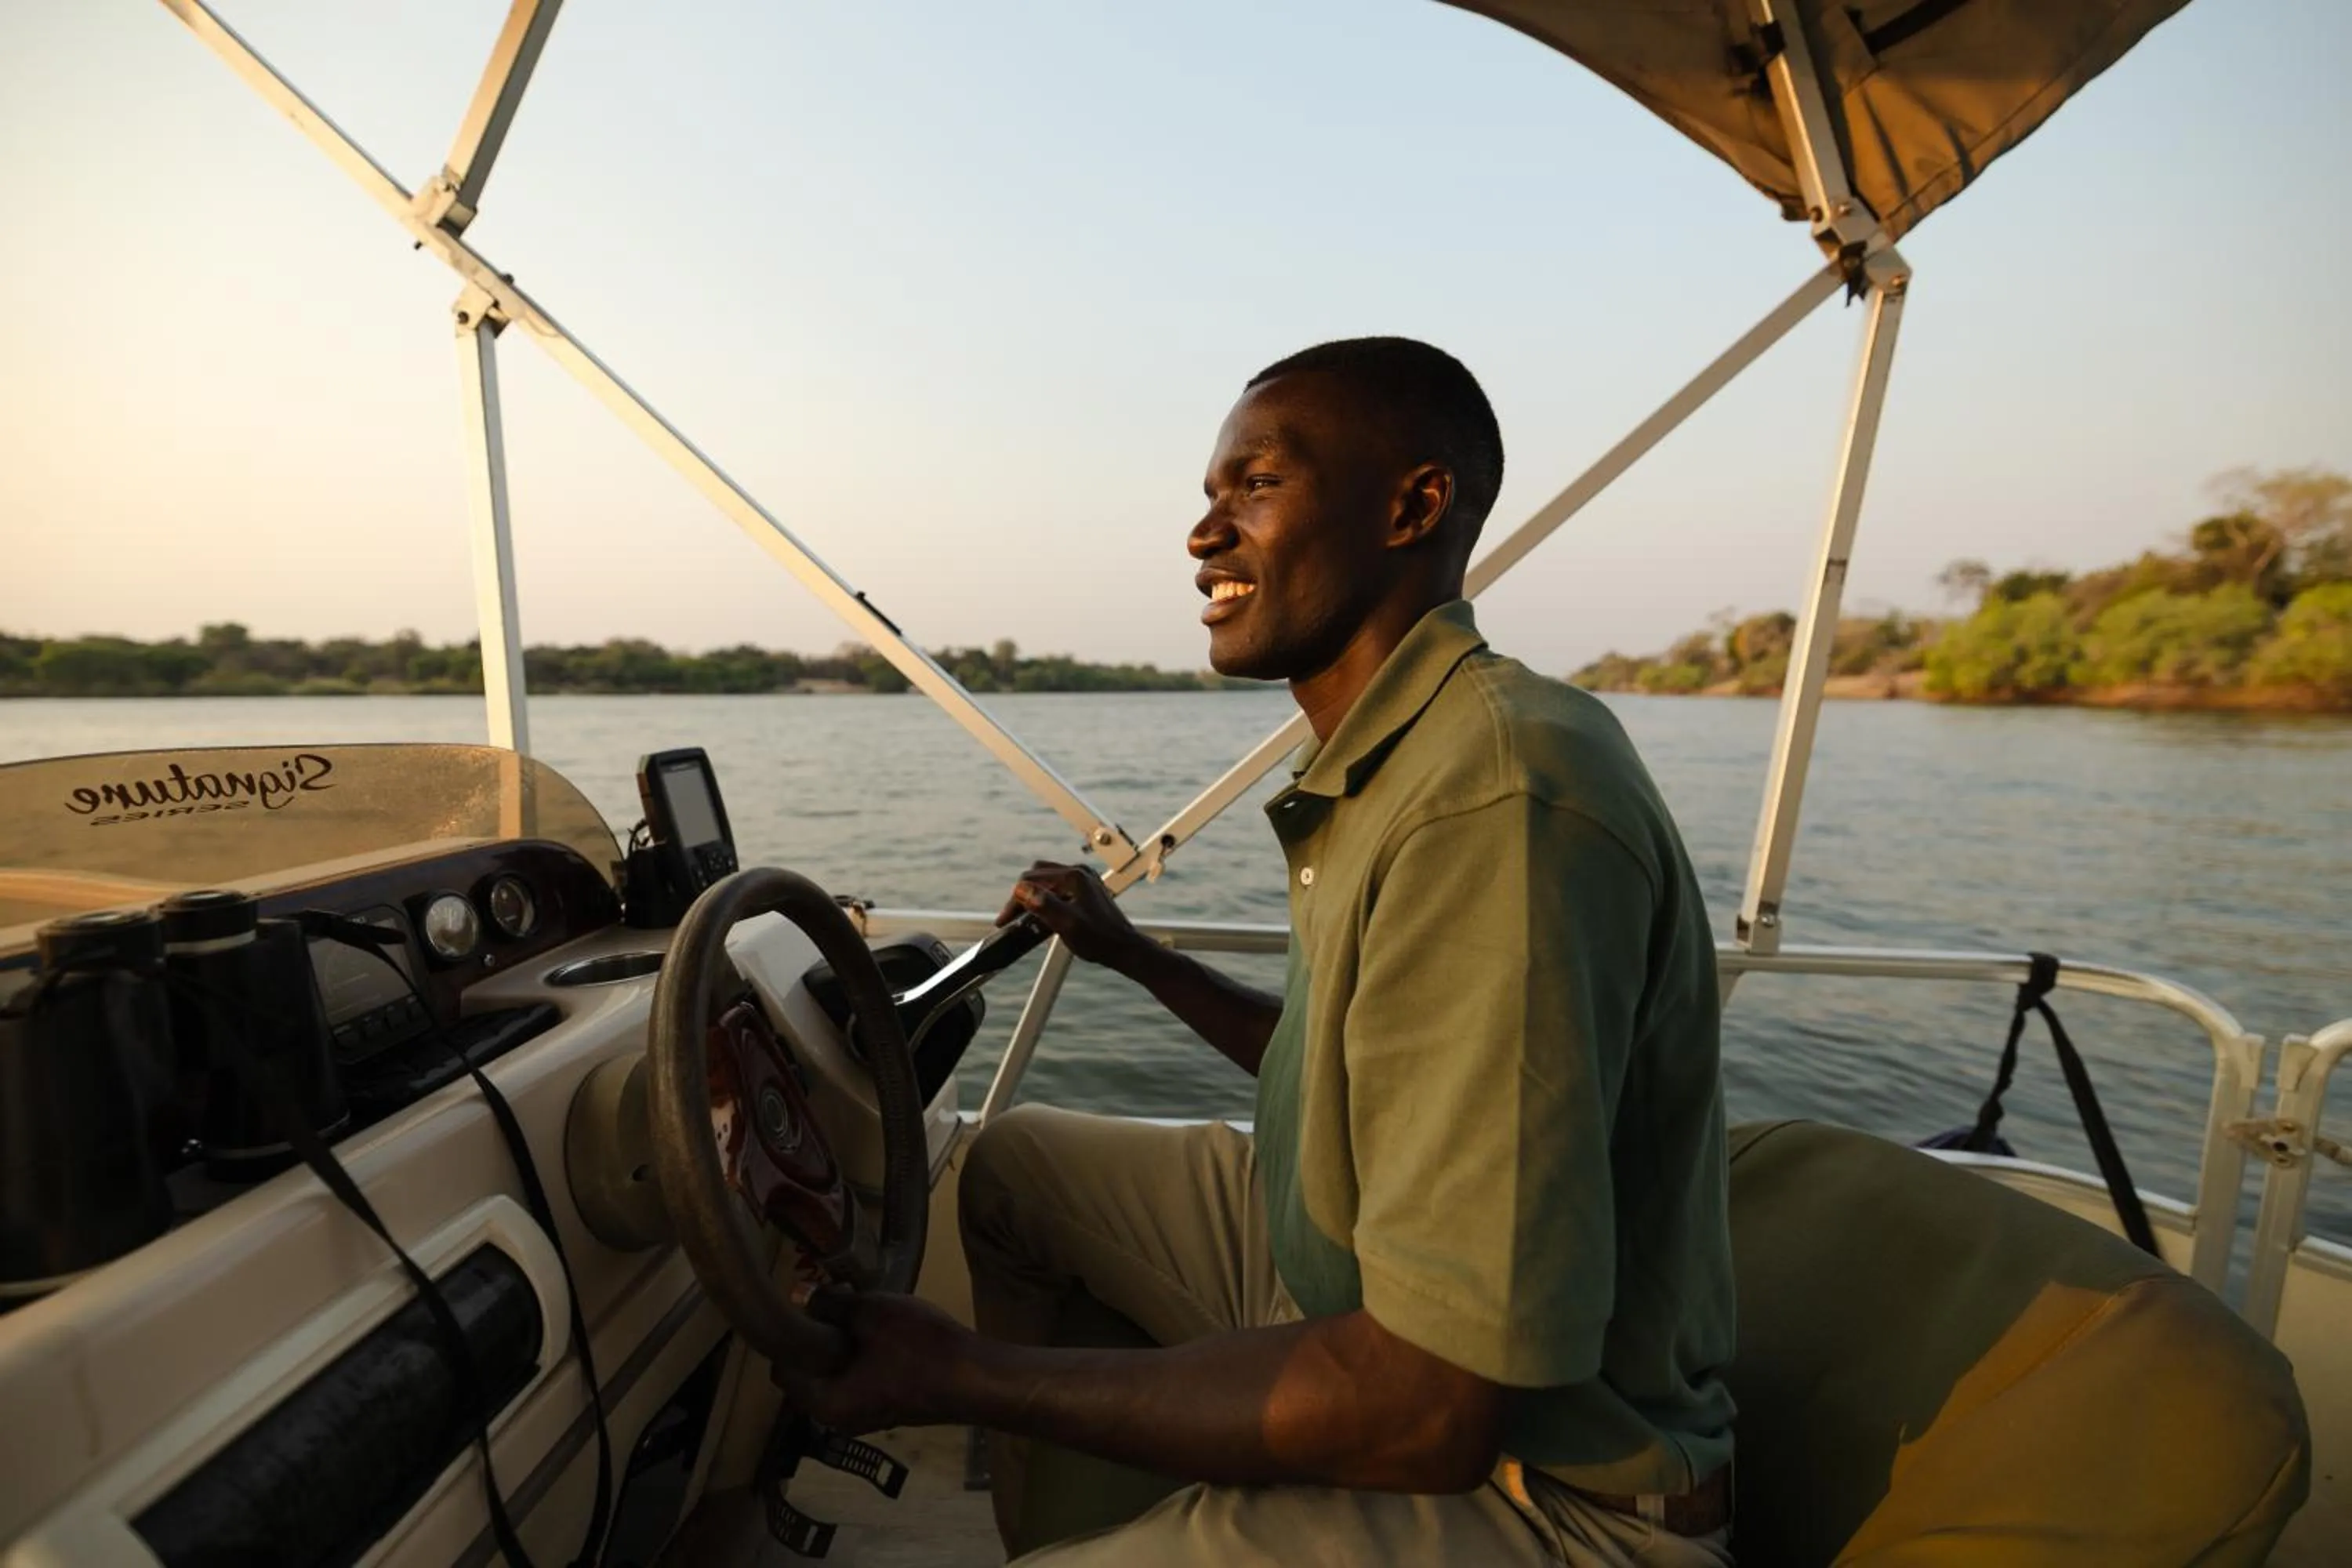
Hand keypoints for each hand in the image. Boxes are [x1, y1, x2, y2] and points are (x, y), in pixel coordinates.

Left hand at [780, 1289, 983, 1434]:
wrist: (975, 1378)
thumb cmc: (920, 1348)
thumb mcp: (871, 1313)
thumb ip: (831, 1304)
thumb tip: (804, 1296)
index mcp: (825, 1403)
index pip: (783, 1369)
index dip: (789, 1335)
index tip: (804, 1306)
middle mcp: (838, 1419)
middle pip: (811, 1372)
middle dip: (820, 1336)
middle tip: (837, 1303)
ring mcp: (865, 1417)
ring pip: (838, 1374)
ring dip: (844, 1343)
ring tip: (864, 1312)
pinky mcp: (887, 1409)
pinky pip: (860, 1379)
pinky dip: (864, 1355)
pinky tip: (885, 1331)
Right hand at [997, 861, 1149, 972]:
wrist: (1124, 948)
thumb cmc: (1099, 939)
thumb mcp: (1067, 924)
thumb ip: (1044, 905)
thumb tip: (1022, 890)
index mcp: (1074, 877)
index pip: (1030, 881)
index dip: (1014, 901)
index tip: (1004, 921)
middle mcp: (1078, 873)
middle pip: (1037, 876)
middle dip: (1022, 897)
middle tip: (1012, 920)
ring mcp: (1083, 880)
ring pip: (1046, 881)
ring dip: (1033, 897)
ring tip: (1023, 919)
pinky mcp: (1085, 890)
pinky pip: (1057, 888)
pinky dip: (1045, 899)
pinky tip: (1042, 917)